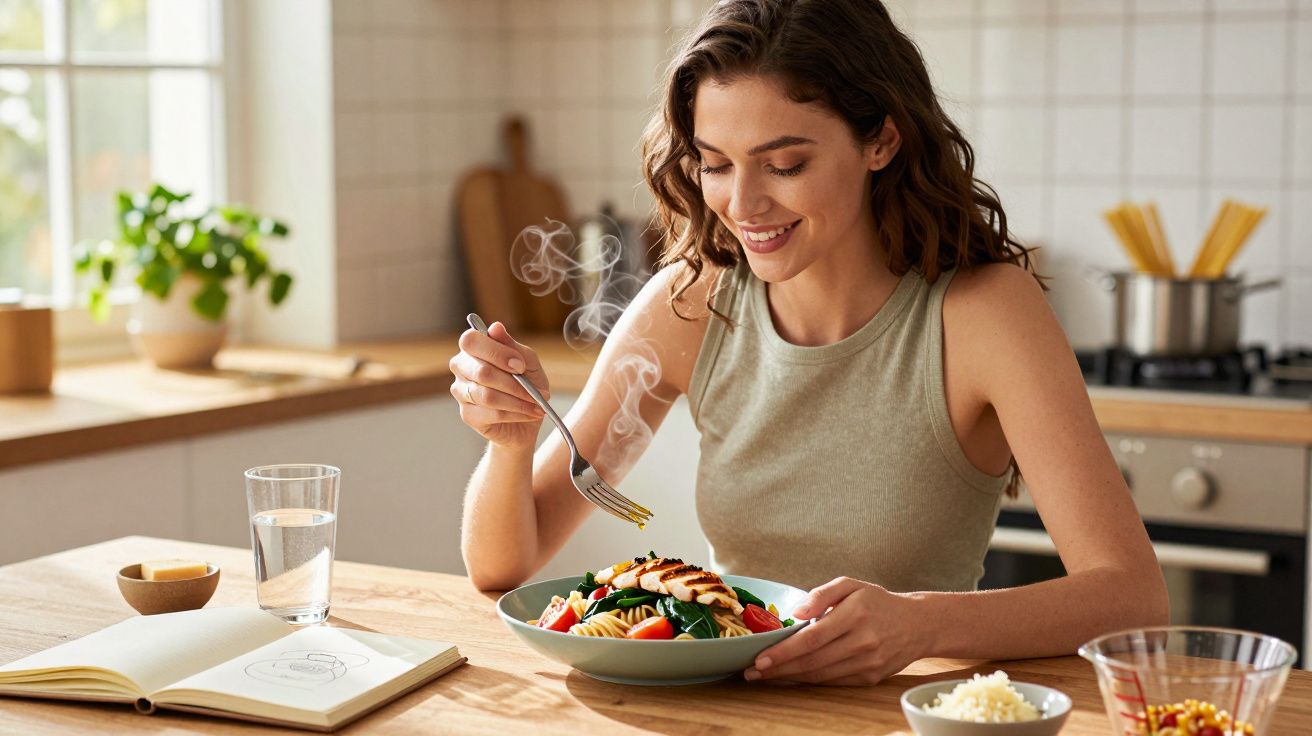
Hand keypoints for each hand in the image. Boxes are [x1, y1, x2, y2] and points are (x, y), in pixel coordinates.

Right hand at [449, 321, 548, 450]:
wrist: (528, 415)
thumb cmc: (526, 383)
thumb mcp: (527, 361)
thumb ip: (512, 345)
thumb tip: (496, 327)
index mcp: (473, 348)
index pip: (471, 341)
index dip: (497, 353)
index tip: (520, 366)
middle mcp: (461, 367)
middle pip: (481, 372)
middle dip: (514, 383)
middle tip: (536, 391)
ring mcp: (461, 392)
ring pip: (487, 396)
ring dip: (518, 401)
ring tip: (537, 404)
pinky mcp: (467, 415)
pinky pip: (492, 414)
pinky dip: (516, 414)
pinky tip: (529, 413)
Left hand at [744, 577, 924, 684]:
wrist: (918, 624)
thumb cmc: (878, 602)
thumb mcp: (851, 585)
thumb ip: (821, 595)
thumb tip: (796, 613)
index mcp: (855, 614)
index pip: (812, 638)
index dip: (784, 651)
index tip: (760, 658)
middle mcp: (863, 641)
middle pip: (812, 661)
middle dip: (779, 669)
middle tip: (752, 672)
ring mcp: (868, 662)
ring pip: (821, 675)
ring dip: (790, 678)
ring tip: (766, 676)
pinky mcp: (870, 677)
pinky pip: (833, 681)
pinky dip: (810, 681)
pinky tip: (792, 677)